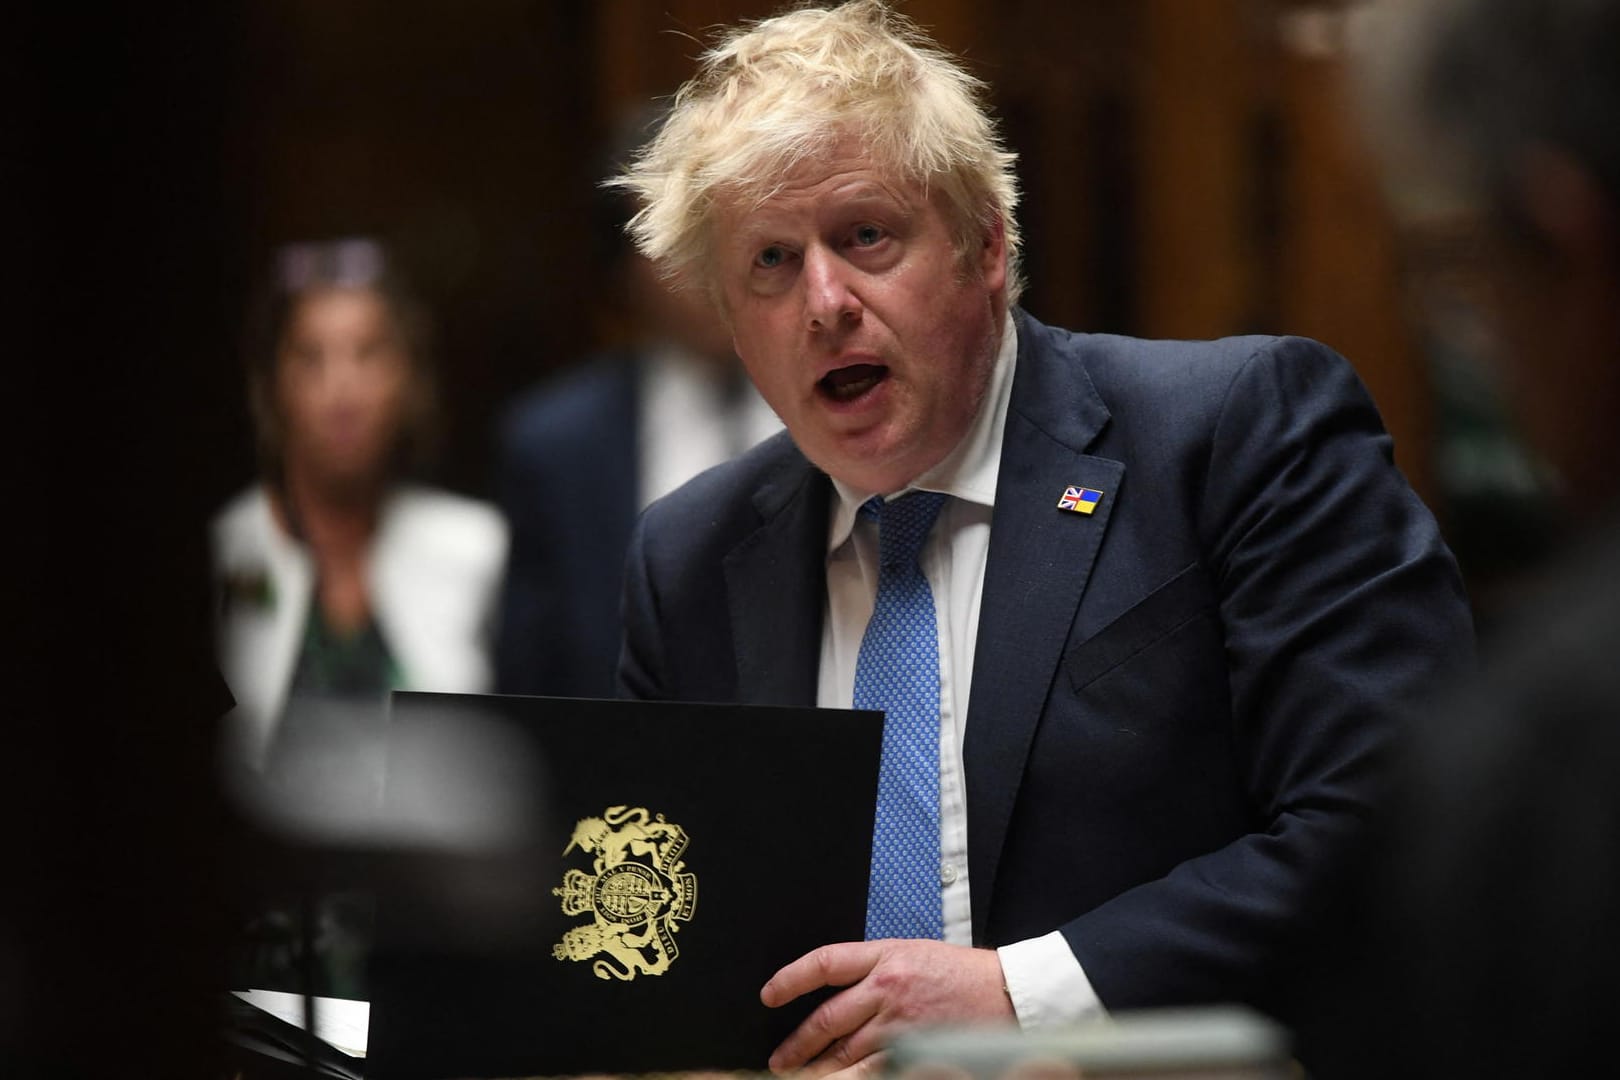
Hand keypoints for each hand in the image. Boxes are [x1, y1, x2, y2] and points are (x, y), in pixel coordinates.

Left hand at [760, 939, 1015, 1077]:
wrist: (1011, 994)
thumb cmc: (964, 976)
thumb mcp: (915, 955)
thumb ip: (876, 972)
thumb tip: (838, 994)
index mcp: (886, 956)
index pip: (824, 963)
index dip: (790, 979)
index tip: (769, 994)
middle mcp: (887, 989)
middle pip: (826, 1018)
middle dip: (797, 1043)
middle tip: (780, 1059)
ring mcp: (900, 1025)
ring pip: (843, 1053)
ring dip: (817, 1069)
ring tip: (800, 1077)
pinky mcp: (915, 1052)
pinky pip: (872, 1071)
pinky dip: (852, 1078)